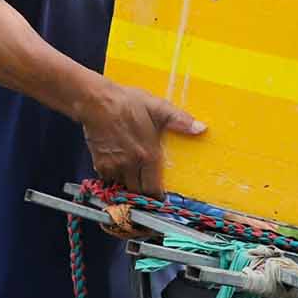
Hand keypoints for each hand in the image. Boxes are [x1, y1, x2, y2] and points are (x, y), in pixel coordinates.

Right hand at [80, 81, 204, 196]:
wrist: (96, 101)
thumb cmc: (127, 103)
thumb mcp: (158, 107)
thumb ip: (180, 120)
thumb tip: (201, 128)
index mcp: (148, 155)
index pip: (153, 189)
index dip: (157, 195)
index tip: (160, 195)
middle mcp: (130, 165)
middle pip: (137, 191)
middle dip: (143, 192)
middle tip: (147, 187)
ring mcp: (113, 166)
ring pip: (122, 186)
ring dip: (128, 185)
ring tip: (134, 178)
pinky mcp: (99, 163)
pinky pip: (108, 179)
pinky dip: (114, 178)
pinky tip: (119, 169)